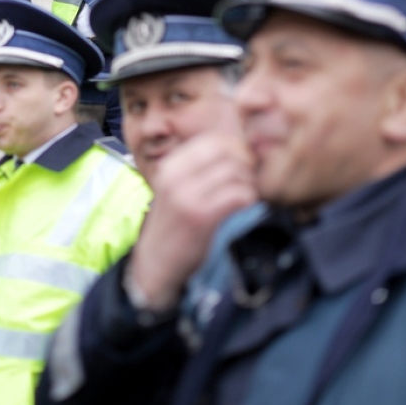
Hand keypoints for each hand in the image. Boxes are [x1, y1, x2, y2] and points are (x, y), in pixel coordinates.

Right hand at [128, 132, 257, 310]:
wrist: (155, 264)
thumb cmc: (172, 225)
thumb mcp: (174, 189)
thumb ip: (196, 169)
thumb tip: (235, 150)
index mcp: (170, 166)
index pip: (213, 140)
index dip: (235, 147)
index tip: (242, 161)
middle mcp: (176, 177)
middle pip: (227, 153)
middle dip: (246, 163)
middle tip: (250, 178)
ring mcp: (188, 197)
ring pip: (236, 173)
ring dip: (249, 183)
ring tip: (247, 193)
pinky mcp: (202, 218)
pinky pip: (238, 195)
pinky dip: (249, 198)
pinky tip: (244, 205)